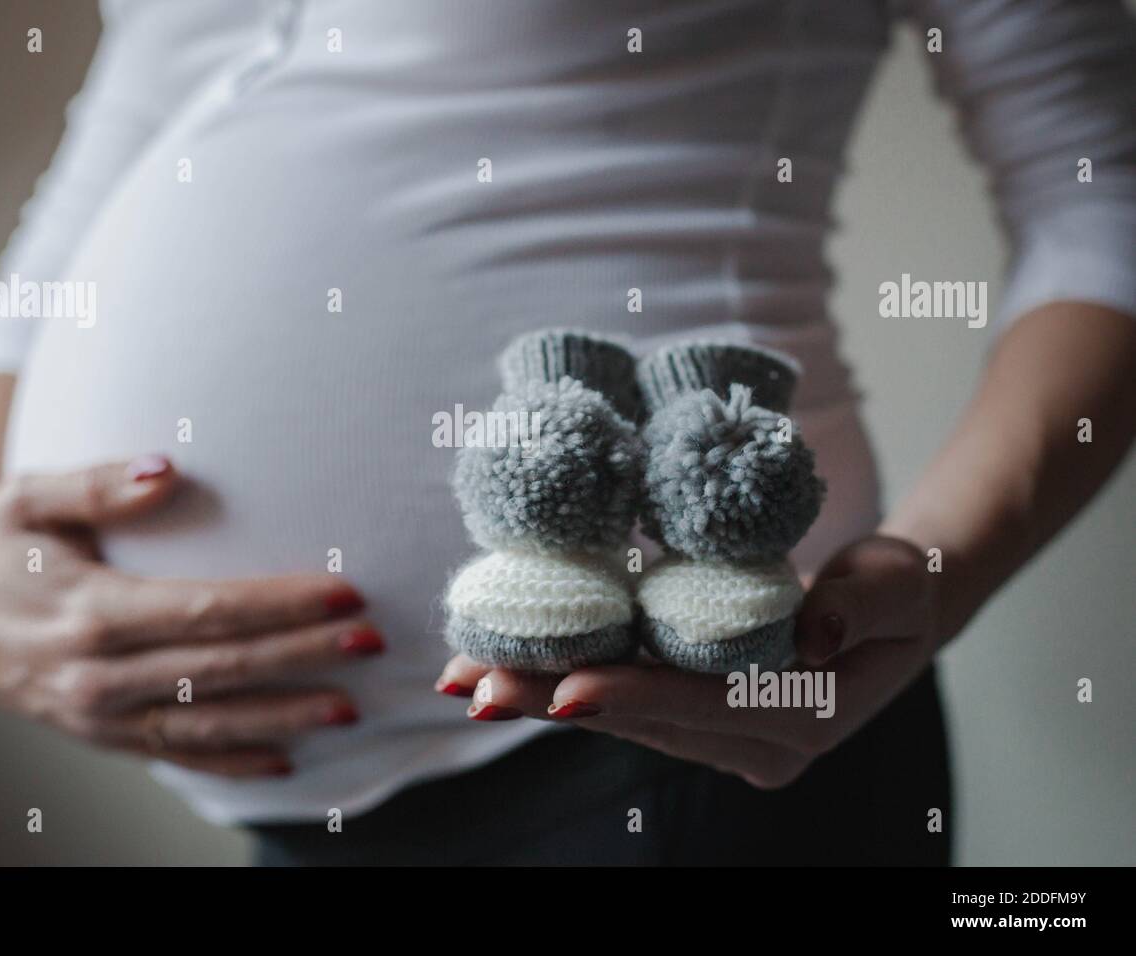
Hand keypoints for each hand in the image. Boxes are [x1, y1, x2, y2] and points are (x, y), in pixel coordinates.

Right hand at [0, 456, 381, 777]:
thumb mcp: (29, 498)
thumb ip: (99, 484)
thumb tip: (169, 469)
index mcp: (89, 612)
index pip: (206, 610)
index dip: (280, 603)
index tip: (343, 592)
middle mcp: (97, 676)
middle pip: (222, 668)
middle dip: (303, 655)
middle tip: (372, 641)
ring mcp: (100, 716)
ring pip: (209, 723)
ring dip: (284, 715)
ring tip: (350, 707)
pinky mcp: (103, 737)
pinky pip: (177, 755)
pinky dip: (232, 760)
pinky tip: (286, 759)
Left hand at [435, 535, 941, 788]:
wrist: (896, 611)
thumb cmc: (899, 590)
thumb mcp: (897, 585)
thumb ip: (858, 607)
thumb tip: (812, 635)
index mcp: (804, 718)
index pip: (706, 707)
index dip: (634, 695)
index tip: (564, 689)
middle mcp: (754, 743)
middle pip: (642, 719)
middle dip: (555, 698)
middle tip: (475, 687)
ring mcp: (720, 734)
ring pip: (620, 714)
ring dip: (543, 691)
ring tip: (466, 677)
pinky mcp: (695, 713)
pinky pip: (624, 698)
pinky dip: (565, 679)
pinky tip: (506, 667)